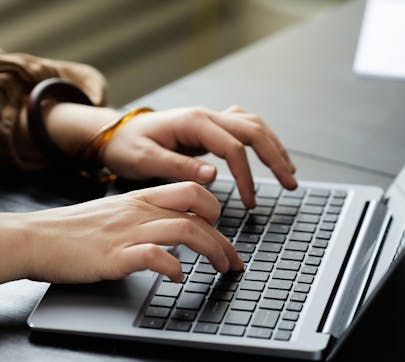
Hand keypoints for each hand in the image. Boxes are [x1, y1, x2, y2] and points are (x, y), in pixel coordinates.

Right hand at [0, 182, 242, 285]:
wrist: (33, 238)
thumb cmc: (69, 231)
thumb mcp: (112, 214)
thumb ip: (141, 217)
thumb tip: (169, 233)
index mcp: (138, 198)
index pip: (190, 190)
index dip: (215, 209)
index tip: (222, 231)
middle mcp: (138, 211)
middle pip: (197, 211)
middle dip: (223, 238)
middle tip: (233, 260)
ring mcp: (127, 232)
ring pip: (185, 229)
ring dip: (212, 250)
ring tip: (221, 269)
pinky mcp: (114, 256)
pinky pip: (155, 256)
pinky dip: (174, 267)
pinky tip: (178, 277)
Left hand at [100, 106, 297, 206]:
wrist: (114, 133)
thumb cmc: (127, 147)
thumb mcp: (145, 160)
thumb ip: (180, 167)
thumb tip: (214, 176)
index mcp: (193, 122)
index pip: (233, 148)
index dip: (246, 176)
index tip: (250, 203)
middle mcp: (206, 115)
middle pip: (253, 130)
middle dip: (275, 158)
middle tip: (290, 184)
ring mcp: (209, 118)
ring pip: (253, 125)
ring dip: (274, 147)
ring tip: (289, 172)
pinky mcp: (209, 126)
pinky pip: (244, 127)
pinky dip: (262, 141)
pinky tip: (270, 155)